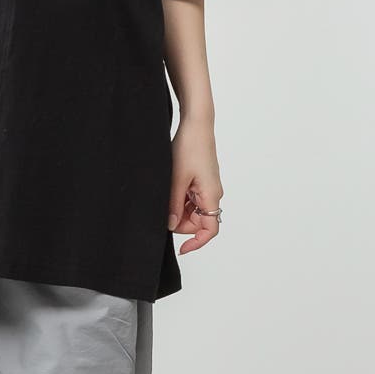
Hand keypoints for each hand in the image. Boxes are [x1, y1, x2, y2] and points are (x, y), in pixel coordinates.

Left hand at [167, 118, 222, 253]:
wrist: (196, 124)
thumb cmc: (189, 147)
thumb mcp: (176, 178)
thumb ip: (173, 204)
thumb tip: (170, 226)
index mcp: (211, 195)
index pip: (210, 230)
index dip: (196, 243)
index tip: (181, 249)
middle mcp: (212, 193)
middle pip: (198, 222)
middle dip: (180, 222)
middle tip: (162, 211)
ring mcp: (207, 186)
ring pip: (192, 210)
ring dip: (177, 209)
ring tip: (164, 193)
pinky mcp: (201, 179)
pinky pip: (191, 197)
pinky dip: (179, 198)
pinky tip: (168, 187)